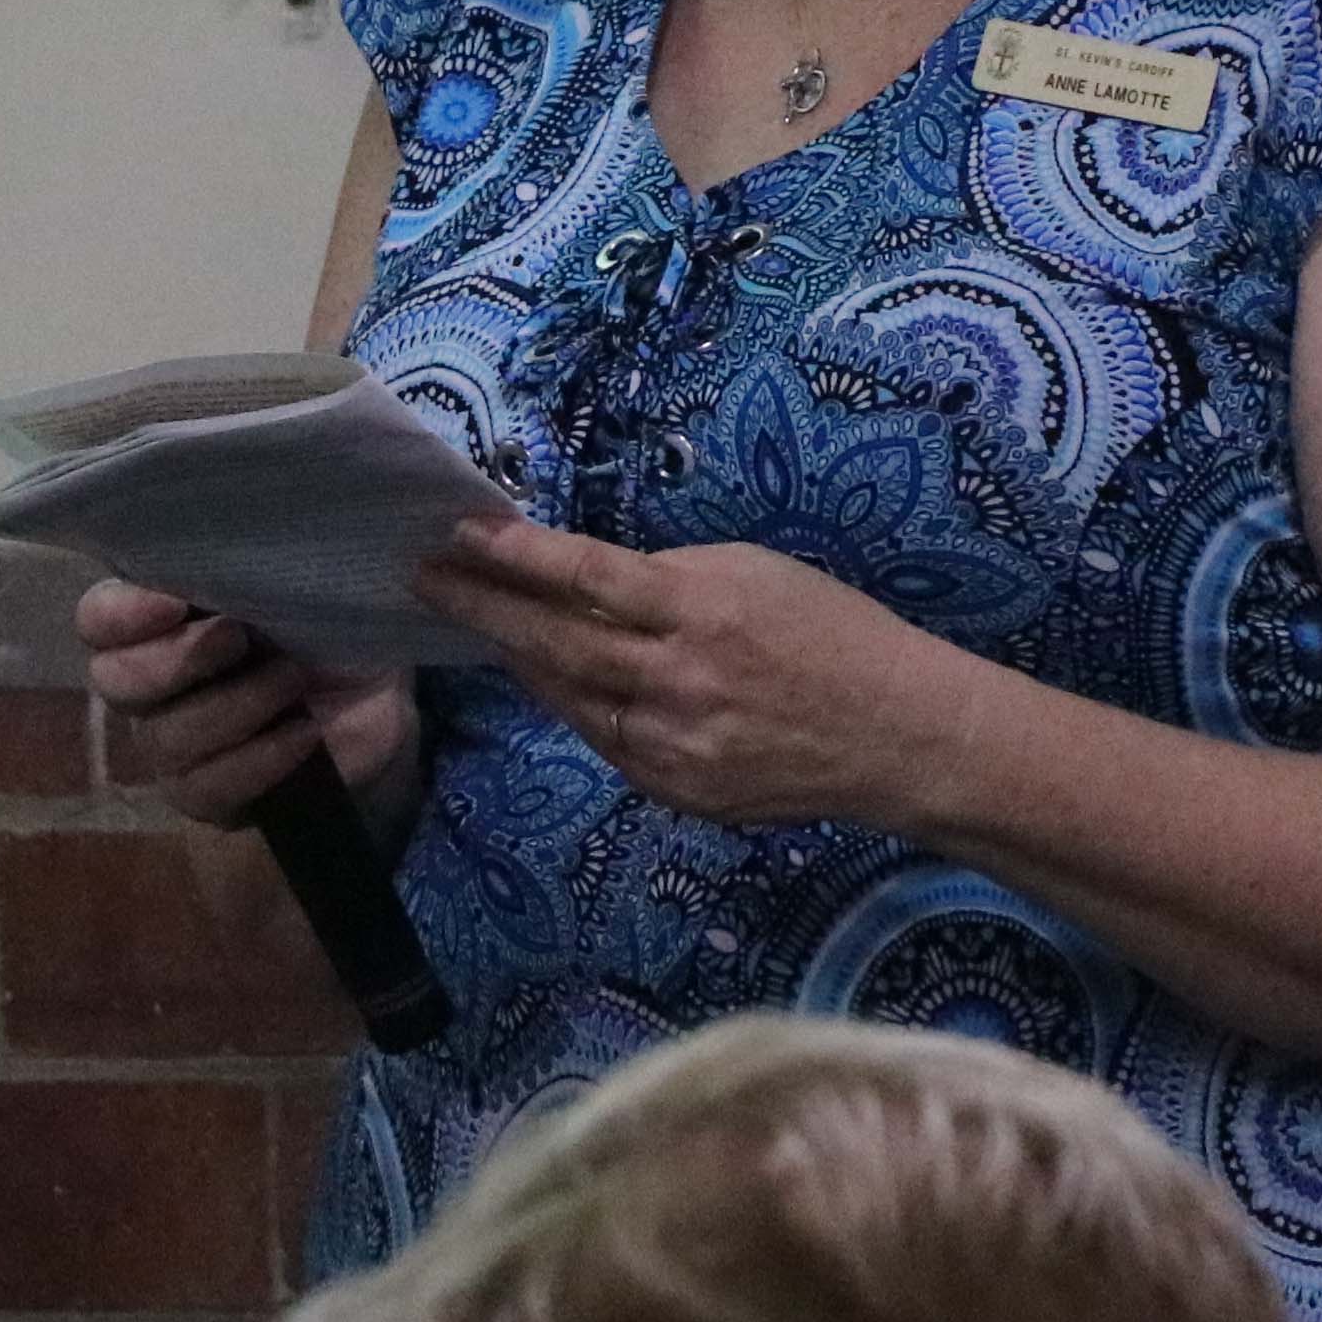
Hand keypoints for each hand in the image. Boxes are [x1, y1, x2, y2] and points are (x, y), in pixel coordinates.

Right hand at [81, 578, 417, 829]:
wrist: (374, 697)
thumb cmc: (323, 618)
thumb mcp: (301, 576)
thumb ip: (266, 559)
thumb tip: (278, 536)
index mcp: (154, 615)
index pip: (99, 618)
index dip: (123, 613)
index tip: (175, 601)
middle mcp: (148, 680)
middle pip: (113, 680)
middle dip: (176, 659)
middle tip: (240, 636)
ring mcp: (172, 742)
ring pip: (166, 737)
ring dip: (236, 706)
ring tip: (293, 679)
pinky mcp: (207, 794)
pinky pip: (209, 787)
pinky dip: (261, 758)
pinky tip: (306, 732)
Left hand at [411, 518, 956, 831]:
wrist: (896, 734)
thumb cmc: (833, 632)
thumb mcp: (756, 572)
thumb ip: (671, 578)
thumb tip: (596, 579)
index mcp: (701, 611)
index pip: (588, 576)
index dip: (518, 554)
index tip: (461, 530)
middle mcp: (676, 681)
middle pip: (555, 641)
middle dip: (483, 606)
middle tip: (425, 576)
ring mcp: (672, 745)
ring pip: (568, 695)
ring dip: (518, 656)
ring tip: (473, 619)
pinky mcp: (676, 790)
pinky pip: (605, 739)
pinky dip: (574, 703)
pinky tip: (550, 676)